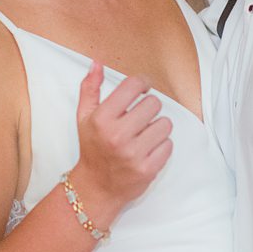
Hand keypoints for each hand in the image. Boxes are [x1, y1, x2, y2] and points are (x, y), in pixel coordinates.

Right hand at [73, 62, 172, 217]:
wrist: (96, 187)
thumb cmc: (91, 148)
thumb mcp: (84, 117)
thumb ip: (90, 88)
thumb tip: (97, 63)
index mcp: (102, 119)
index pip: (133, 86)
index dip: (143, 83)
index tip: (144, 88)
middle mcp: (117, 135)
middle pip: (153, 104)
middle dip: (149, 108)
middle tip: (141, 116)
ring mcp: (133, 154)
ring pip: (165, 124)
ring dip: (158, 127)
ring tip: (145, 133)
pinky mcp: (147, 169)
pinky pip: (169, 145)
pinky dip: (162, 145)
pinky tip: (148, 148)